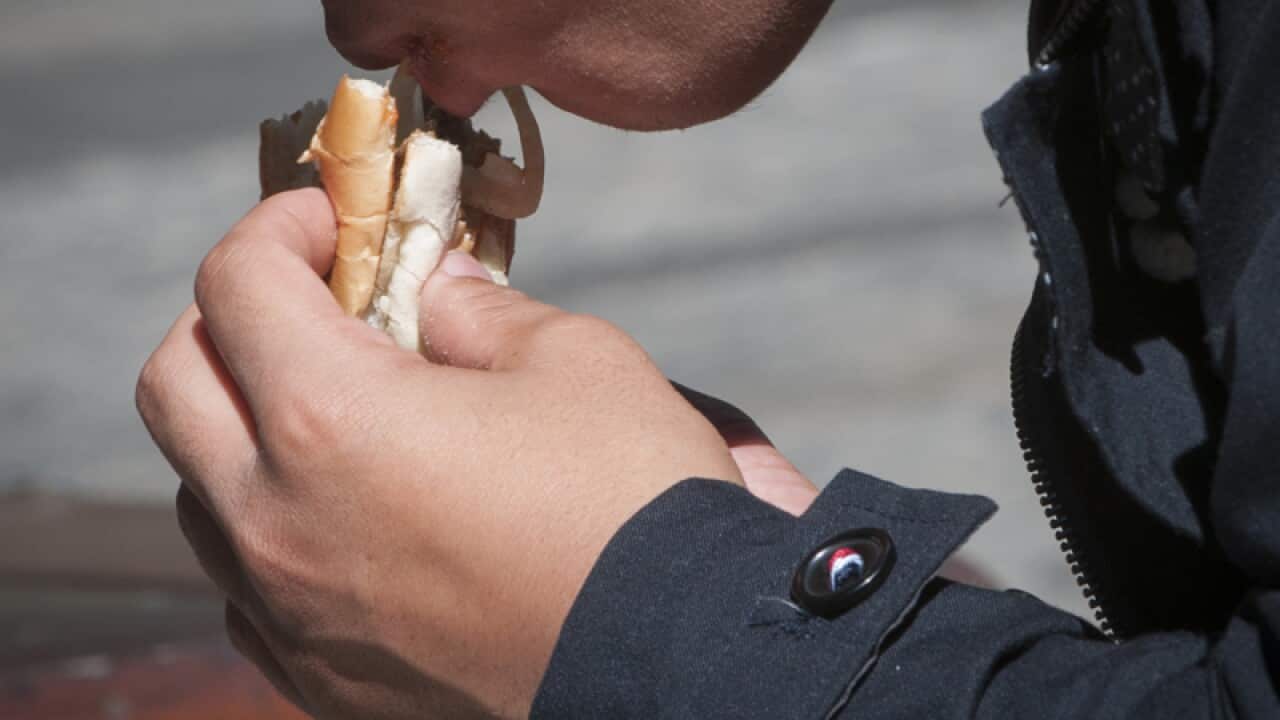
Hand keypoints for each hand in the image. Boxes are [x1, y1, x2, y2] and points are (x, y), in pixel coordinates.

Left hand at [136, 189, 811, 718]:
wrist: (677, 667)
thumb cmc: (633, 506)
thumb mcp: (575, 362)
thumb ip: (479, 311)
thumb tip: (436, 290)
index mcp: (331, 419)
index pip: (237, 281)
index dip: (280, 224)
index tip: (335, 220)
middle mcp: (278, 521)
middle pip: (173, 382)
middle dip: (227, 318)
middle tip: (312, 304)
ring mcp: (288, 612)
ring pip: (198, 490)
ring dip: (244, 429)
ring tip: (337, 416)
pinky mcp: (317, 679)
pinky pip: (247, 588)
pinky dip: (273, 529)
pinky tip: (350, 518)